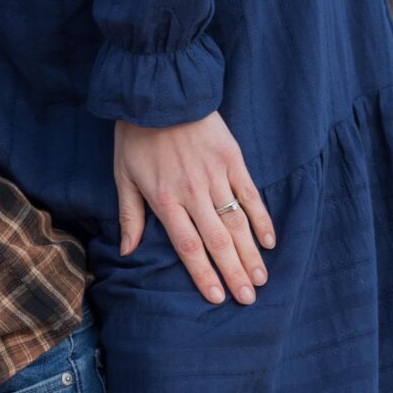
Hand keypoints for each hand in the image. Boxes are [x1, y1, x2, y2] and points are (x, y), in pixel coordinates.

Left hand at [114, 113, 275, 305]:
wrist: (160, 92)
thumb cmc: (136, 136)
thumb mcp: (123, 176)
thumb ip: (130, 216)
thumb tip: (126, 252)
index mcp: (165, 200)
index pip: (188, 246)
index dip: (203, 274)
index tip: (217, 298)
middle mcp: (193, 192)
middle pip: (218, 241)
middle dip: (233, 273)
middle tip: (248, 299)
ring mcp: (216, 176)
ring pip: (237, 223)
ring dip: (250, 254)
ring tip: (261, 279)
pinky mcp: (233, 159)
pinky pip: (250, 195)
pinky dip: (261, 219)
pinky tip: (268, 242)